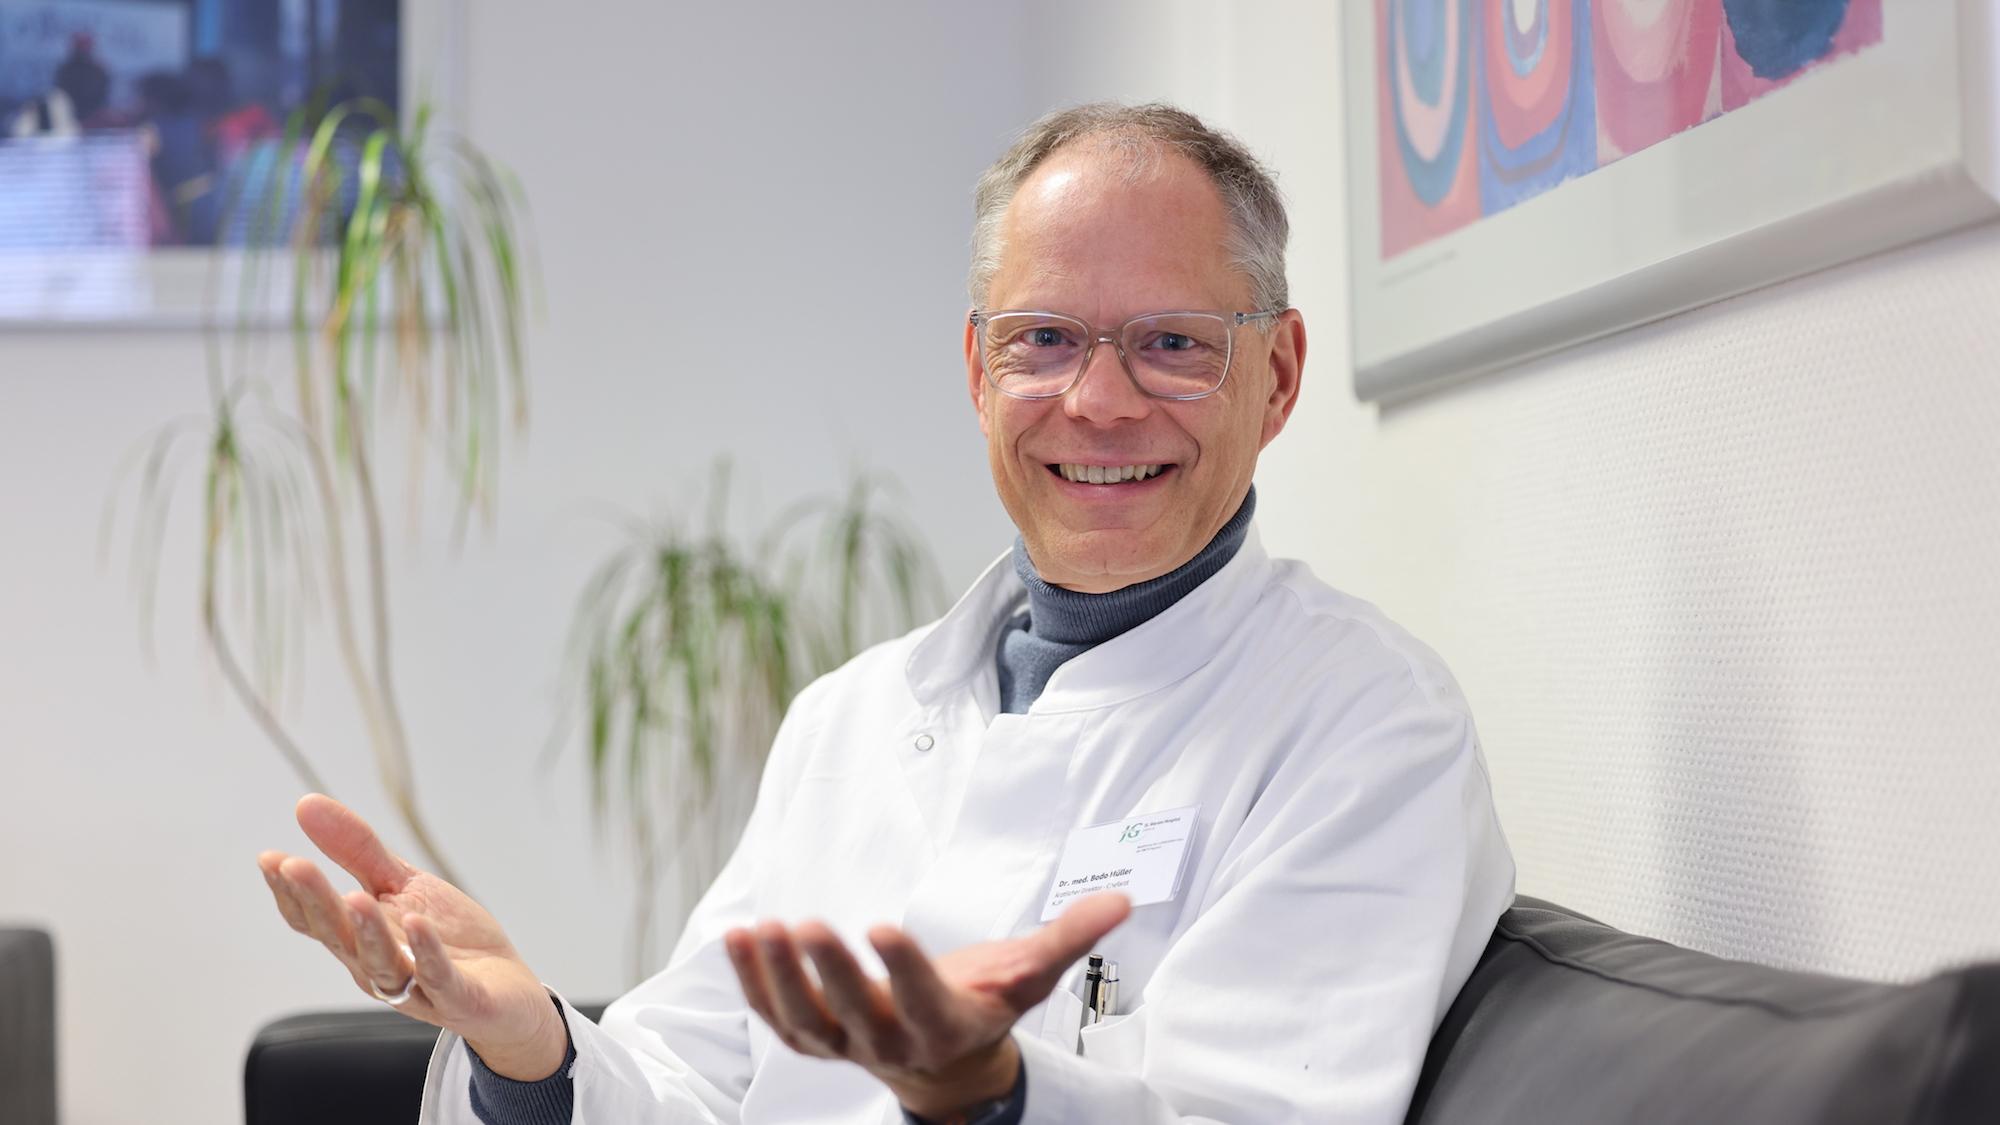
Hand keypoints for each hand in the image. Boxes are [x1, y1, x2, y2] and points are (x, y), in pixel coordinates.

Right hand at [256, 794, 568, 1079]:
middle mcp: (376, 966)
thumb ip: (357, 850)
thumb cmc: (448, 937)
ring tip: (356, 897)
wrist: (508, 991)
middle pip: (338, 936)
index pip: (313, 919)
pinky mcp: (457, 997)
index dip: (289, 891)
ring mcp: (415, 986)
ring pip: (381, 963)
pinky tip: (416, 922)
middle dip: (316, 901)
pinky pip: (437, 978)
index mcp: (358, 939)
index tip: (270, 857)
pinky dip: (426, 953)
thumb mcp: (401, 885)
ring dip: (366, 931)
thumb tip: (306, 805)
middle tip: (295, 865)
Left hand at [723, 892, 1130, 1118]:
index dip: (902, 968)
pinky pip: (776, 1017)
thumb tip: (1121, 900)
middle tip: (809, 924)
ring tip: (762, 930)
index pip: (923, 1000)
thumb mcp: (1030, 977)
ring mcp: (846, 1046)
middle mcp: (890, 1042)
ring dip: (778, 977)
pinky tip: (740, 938)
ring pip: (805, 1021)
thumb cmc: (984, 1007)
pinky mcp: (813, 1038)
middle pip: (855, 1012)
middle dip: (829, 970)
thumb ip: (1069, 938)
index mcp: (945, 1024)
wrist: (945, 1064)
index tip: (884, 926)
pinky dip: (753, 983)